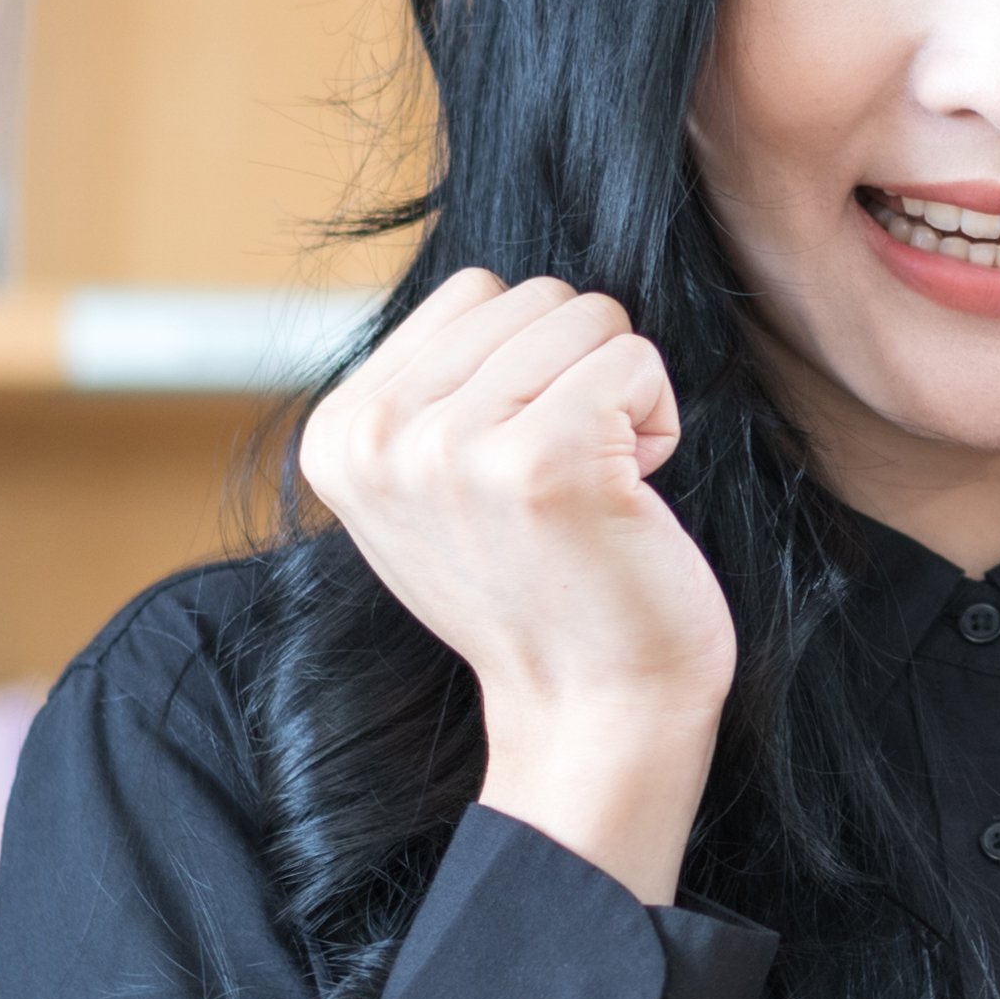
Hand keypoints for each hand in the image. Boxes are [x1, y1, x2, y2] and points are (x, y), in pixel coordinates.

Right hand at [297, 269, 733, 901]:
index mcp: (340, 432)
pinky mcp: (544, 457)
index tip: (518, 468)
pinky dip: (659, 421)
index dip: (528, 366)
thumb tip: (485, 288)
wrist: (591, 710)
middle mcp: (380, 435)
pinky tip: (628, 501)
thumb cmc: (540, 589)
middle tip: (566, 484)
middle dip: (577, 373)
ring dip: (619, 397)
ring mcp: (454, 446)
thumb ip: (431, 390)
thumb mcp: (432, 487)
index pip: (472, 290)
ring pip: (589, 315)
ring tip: (592, 491)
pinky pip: (636, 358)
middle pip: (534, 293)